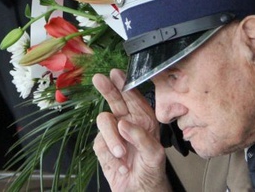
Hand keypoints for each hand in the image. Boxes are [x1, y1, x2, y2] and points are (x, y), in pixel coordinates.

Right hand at [93, 69, 170, 191]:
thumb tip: (122, 123)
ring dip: (113, 138)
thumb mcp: (155, 154)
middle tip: (100, 79)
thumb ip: (141, 136)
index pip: (133, 97)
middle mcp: (128, 122)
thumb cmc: (152, 171)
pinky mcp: (102, 146)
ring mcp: (113, 133)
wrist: (139, 190)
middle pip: (114, 99)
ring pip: (104, 121)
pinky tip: (120, 163)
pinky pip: (99, 142)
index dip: (124, 84)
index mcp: (144, 119)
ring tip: (122, 154)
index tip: (116, 73)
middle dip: (107, 88)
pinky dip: (110, 154)